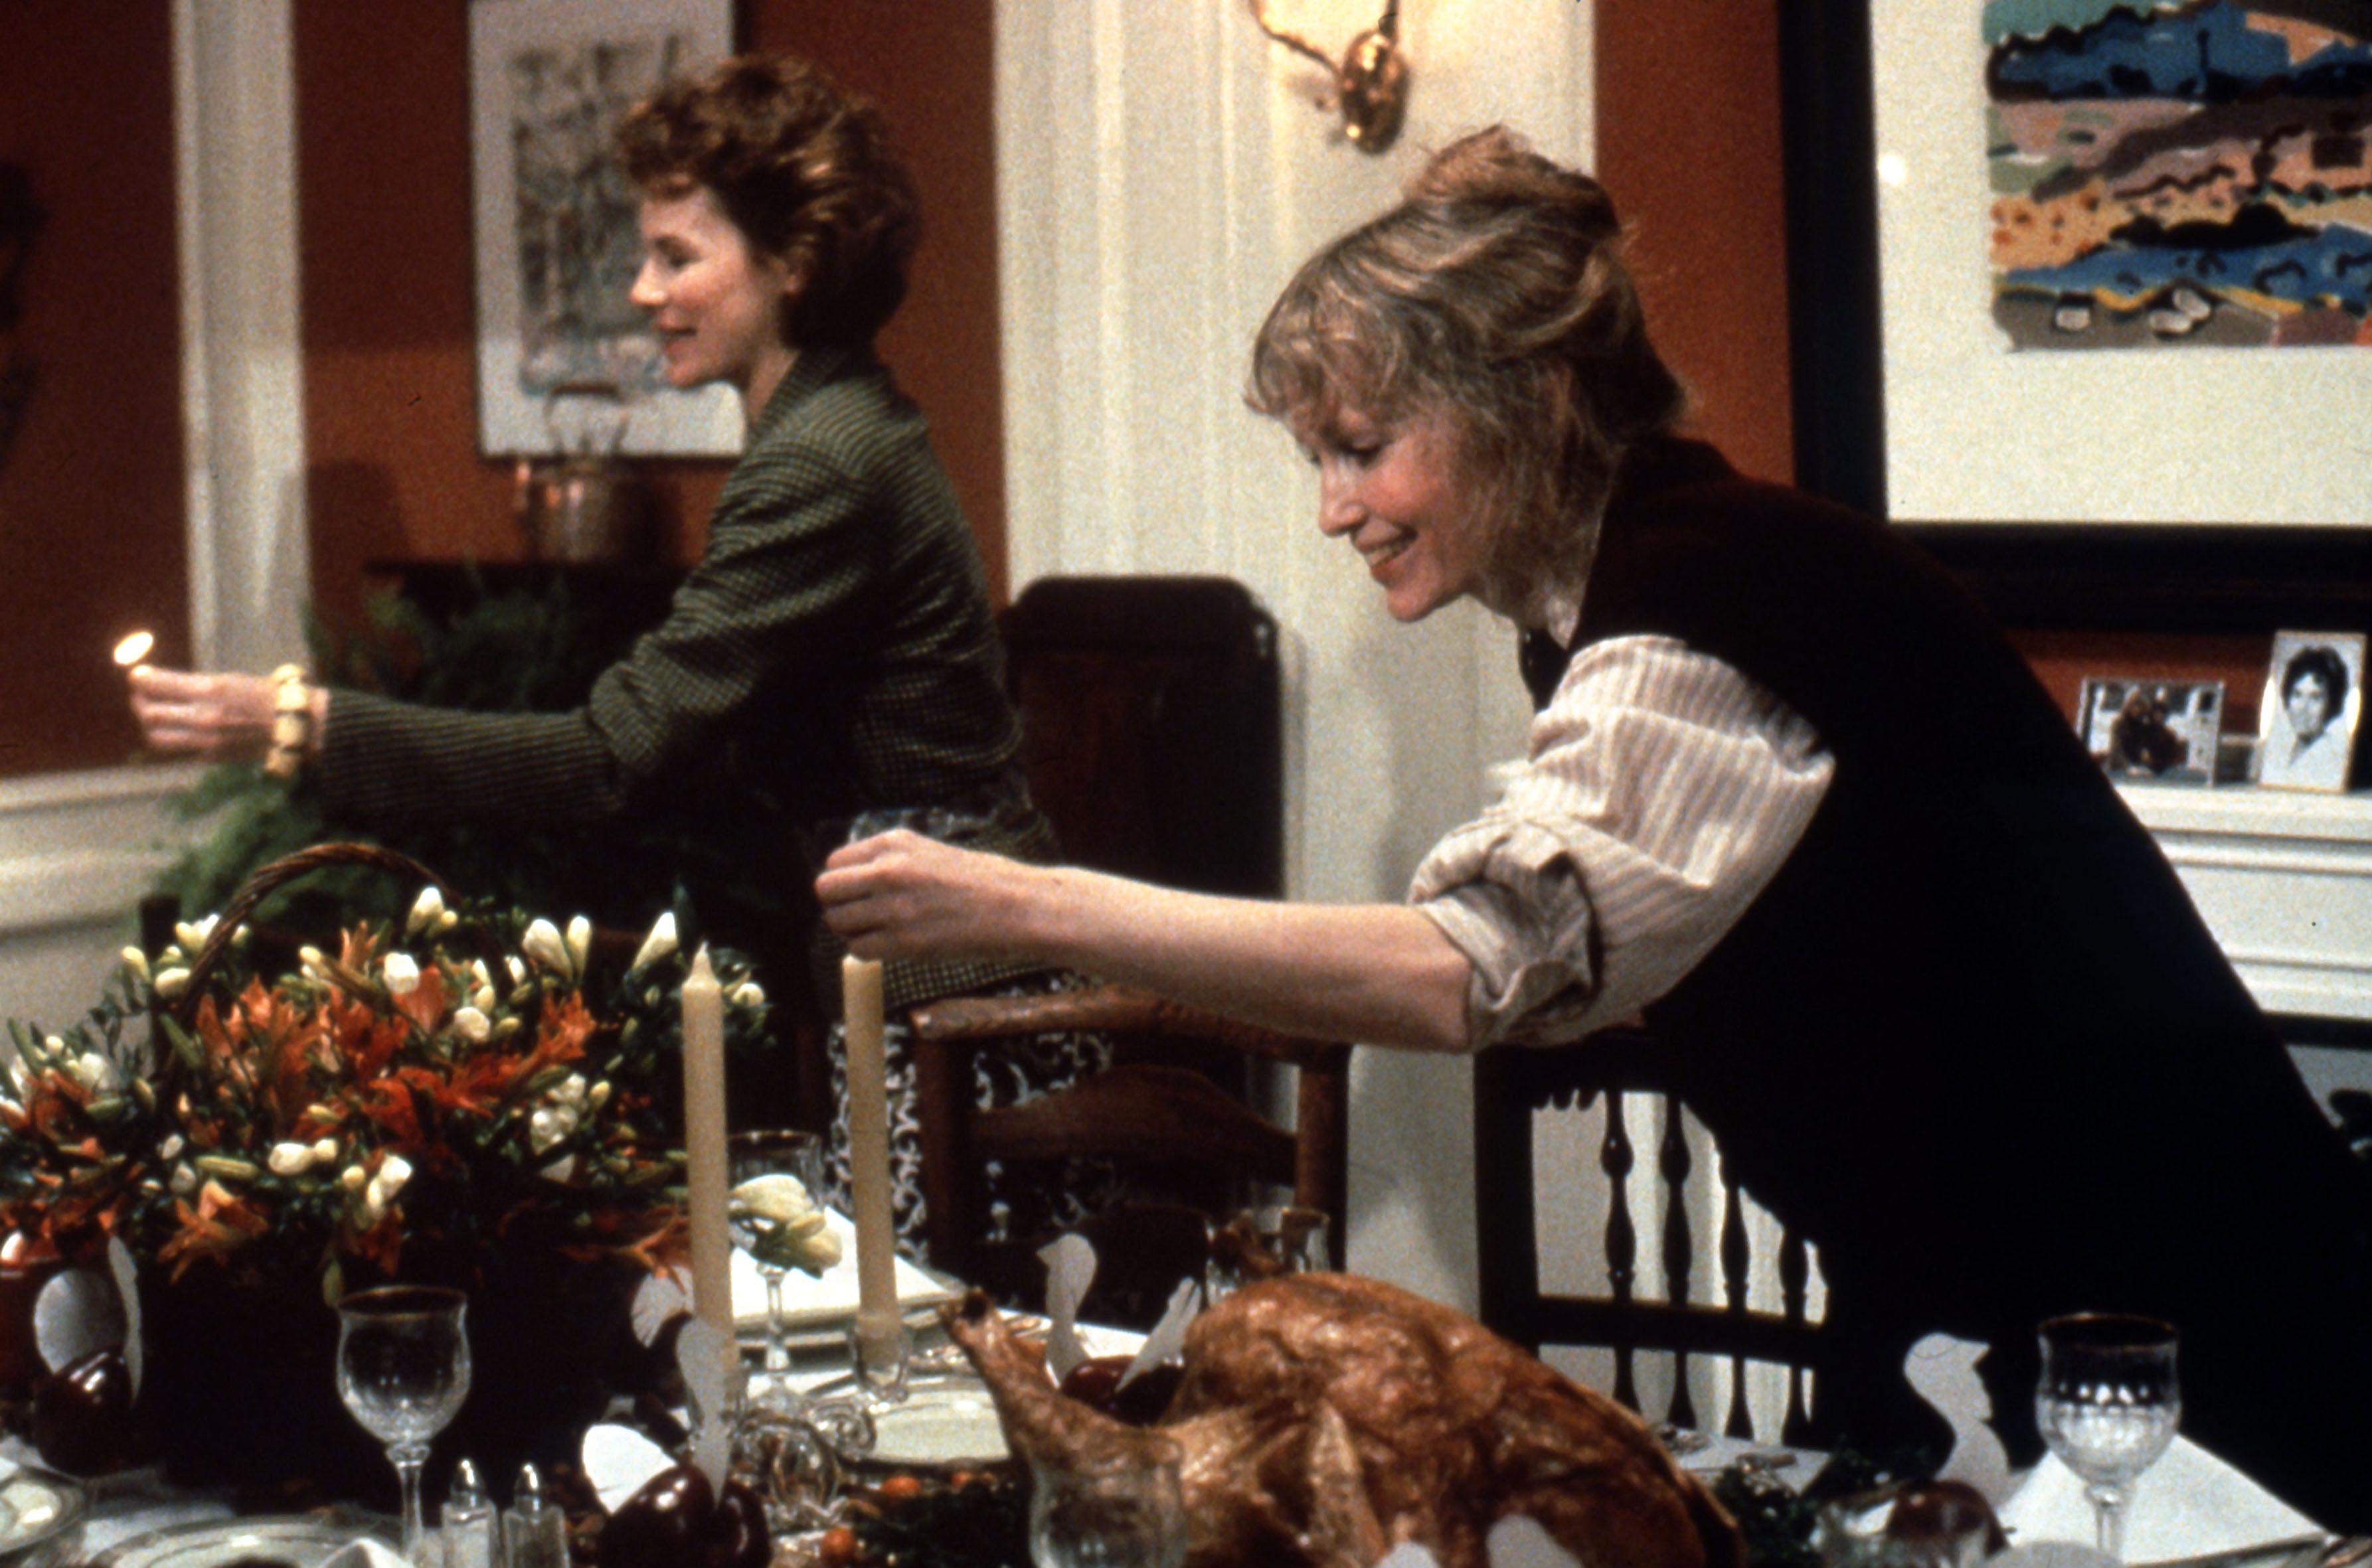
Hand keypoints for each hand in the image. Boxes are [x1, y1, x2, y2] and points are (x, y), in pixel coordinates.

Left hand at [126, 666, 277, 760]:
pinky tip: (177, 727)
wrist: (293, 726)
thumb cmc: (264, 695)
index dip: (139, 678)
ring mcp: (205, 740)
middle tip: (140, 694)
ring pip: (156, 736)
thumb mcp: (229, 680)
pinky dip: (170, 737)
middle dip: (138, 701)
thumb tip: (157, 683)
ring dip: (149, 724)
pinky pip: (177, 749)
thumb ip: (193, 685)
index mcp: (209, 690)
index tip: (136, 675)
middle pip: (148, 713)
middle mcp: (203, 717)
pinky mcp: (210, 757)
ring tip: (153, 713)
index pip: (155, 684)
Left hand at [814, 829, 1040, 963]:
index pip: (835, 862)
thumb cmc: (983, 881)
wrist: (1019, 906)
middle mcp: (889, 870)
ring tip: (881, 932)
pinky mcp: (905, 942)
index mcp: (895, 843)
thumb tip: (855, 882)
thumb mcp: (931, 853)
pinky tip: (891, 947)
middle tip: (861, 915)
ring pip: (838, 922)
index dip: (844, 882)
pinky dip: (868, 951)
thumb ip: (892, 861)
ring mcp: (895, 907)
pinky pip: (858, 949)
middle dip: (838, 905)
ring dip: (853, 930)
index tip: (860, 894)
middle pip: (826, 890)